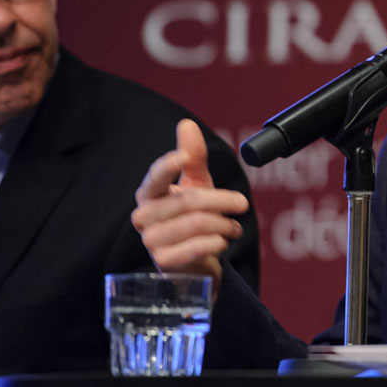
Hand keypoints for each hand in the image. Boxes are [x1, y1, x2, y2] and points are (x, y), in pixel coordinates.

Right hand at [131, 119, 248, 289]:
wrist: (195, 260)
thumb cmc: (193, 217)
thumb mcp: (197, 184)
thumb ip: (193, 157)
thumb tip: (186, 124)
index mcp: (149, 194)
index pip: (156, 176)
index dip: (170, 165)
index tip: (186, 156)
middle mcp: (144, 216)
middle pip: (188, 201)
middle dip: (221, 200)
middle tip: (242, 203)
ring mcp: (151, 241)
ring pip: (196, 223)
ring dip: (223, 224)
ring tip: (233, 226)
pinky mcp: (164, 261)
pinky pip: (195, 247)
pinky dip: (216, 242)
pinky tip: (223, 240)